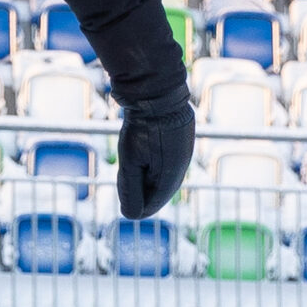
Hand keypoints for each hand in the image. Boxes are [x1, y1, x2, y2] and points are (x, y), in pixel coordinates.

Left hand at [116, 93, 194, 221]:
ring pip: (162, 174)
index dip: (136, 206)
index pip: (153, 204)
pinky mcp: (180, 138)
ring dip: (147, 175)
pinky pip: (166, 159)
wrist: (157, 89)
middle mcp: (182, 165)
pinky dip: (153, 162)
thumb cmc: (143, 127)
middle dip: (141, 190)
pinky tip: (144, 153)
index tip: (123, 201)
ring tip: (134, 162)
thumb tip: (131, 217)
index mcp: (171, 175)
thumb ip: (131, 188)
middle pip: (158, 190)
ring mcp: (183, 150)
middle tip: (126, 178)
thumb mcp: (131, 160)